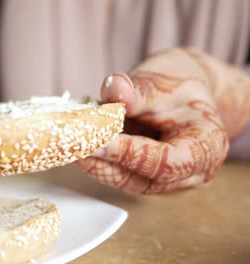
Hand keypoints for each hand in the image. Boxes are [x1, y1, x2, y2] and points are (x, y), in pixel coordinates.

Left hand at [77, 48, 249, 193]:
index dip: (129, 155)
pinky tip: (79, 146)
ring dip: (97, 165)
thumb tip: (113, 89)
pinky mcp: (147, 176)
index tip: (99, 142)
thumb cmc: (179, 83)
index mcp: (206, 146)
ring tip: (71, 144)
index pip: (165, 162)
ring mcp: (169, 179)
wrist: (183, 90)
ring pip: (127, 181)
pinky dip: (99, 161)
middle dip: (104, 164)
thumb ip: (138, 90)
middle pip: (142, 180)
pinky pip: (121, 174)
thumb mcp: (162, 79)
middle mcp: (191, 171)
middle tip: (73, 145)